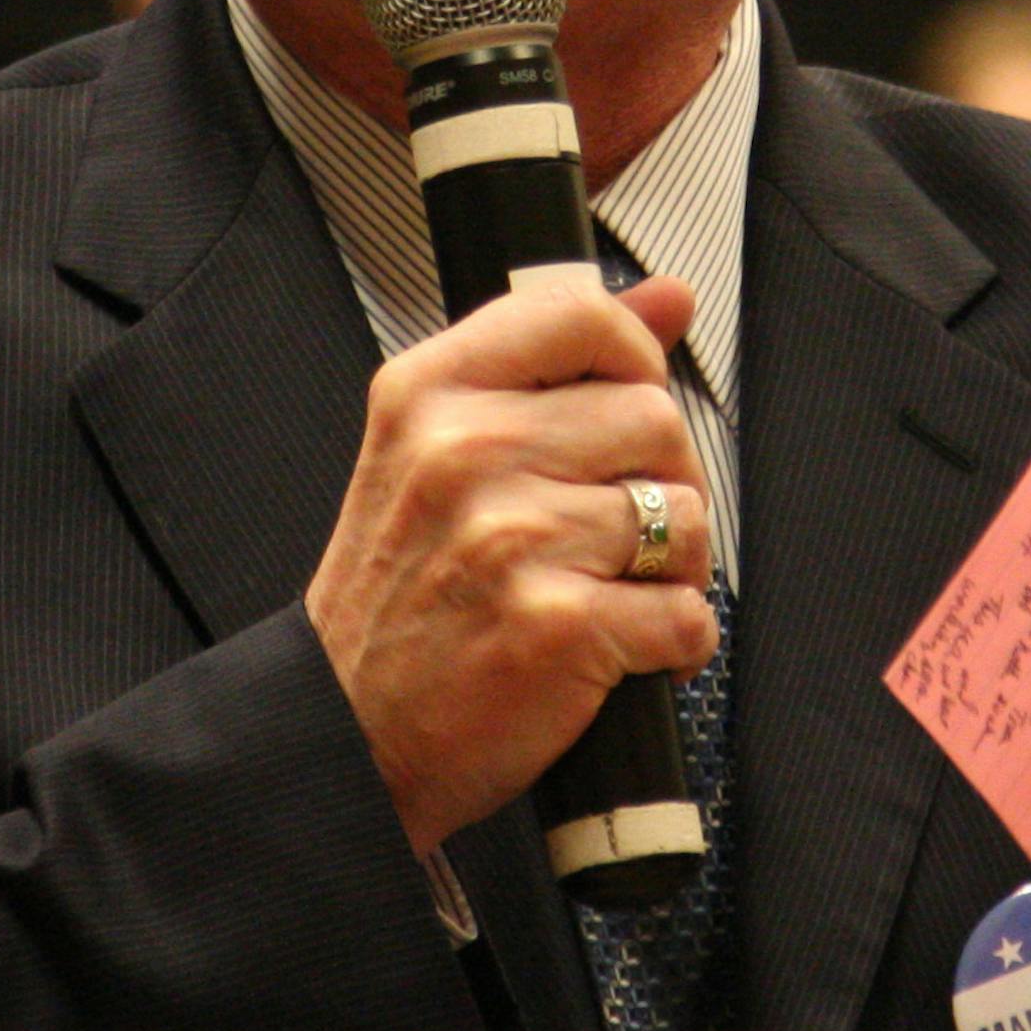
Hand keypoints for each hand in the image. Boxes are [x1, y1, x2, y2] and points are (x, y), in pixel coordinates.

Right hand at [305, 270, 715, 856]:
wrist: (345, 734)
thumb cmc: (398, 596)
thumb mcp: (439, 449)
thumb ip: (555, 362)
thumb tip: (669, 295)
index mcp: (430, 392)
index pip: (583, 314)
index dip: (633, 359)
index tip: (623, 402)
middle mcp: (465, 452)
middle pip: (653, 417)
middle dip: (661, 478)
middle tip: (610, 529)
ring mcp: (510, 538)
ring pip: (684, 515)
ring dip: (673, 566)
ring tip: (613, 589)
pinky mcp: (556, 627)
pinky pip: (685, 612)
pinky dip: (674, 643)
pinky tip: (621, 647)